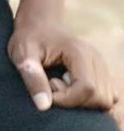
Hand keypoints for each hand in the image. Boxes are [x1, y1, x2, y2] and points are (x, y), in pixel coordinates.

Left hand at [8, 16, 121, 130]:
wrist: (38, 25)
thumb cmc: (29, 38)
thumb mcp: (23, 53)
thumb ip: (32, 76)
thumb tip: (44, 105)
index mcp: (79, 52)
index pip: (87, 89)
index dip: (67, 99)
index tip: (48, 91)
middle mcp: (96, 58)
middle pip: (100, 97)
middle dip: (76, 101)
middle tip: (54, 86)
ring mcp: (102, 66)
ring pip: (106, 100)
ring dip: (84, 102)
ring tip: (63, 86)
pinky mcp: (102, 73)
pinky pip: (107, 97)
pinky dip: (91, 101)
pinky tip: (73, 90)